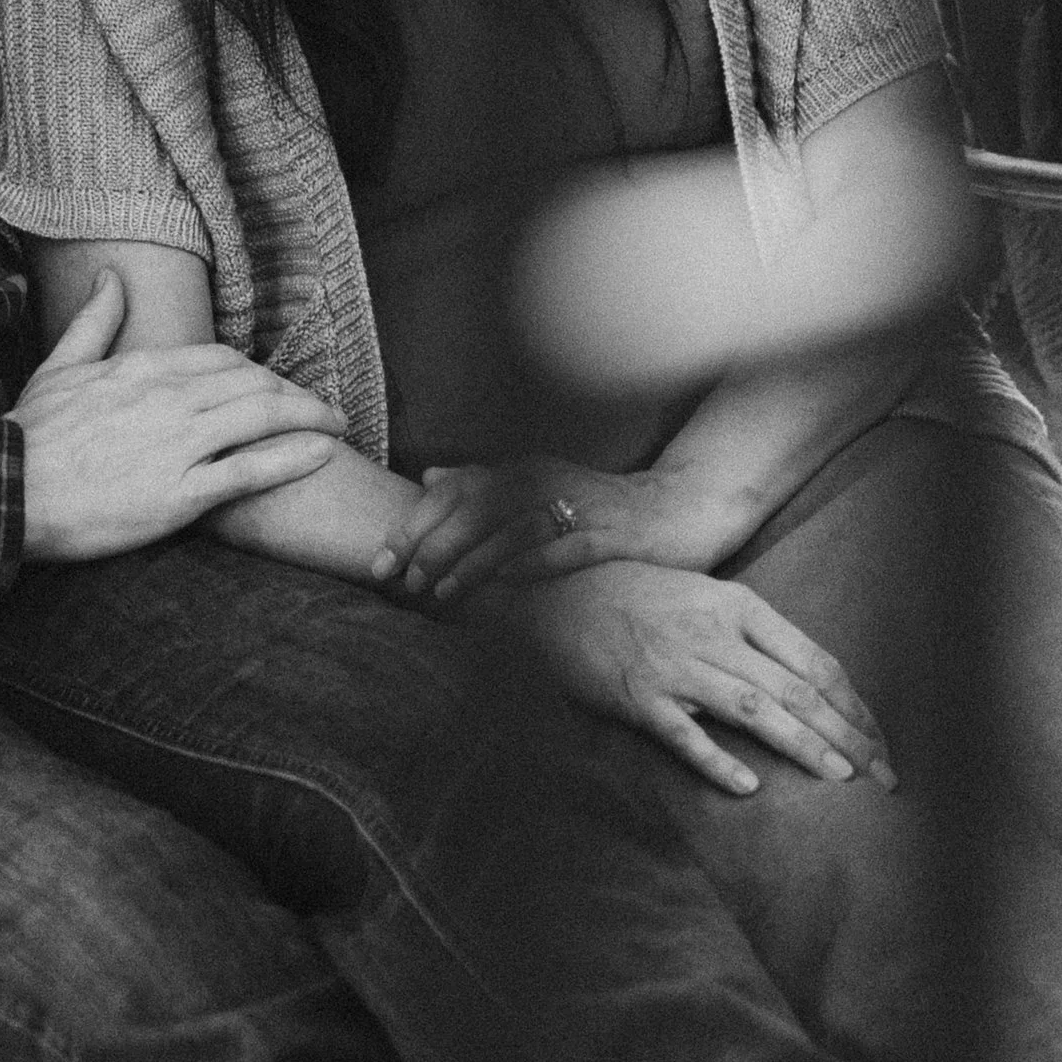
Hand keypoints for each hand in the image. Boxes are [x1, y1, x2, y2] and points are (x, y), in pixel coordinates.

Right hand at [17, 270, 344, 562]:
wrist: (5, 492)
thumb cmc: (28, 436)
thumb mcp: (59, 367)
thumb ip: (93, 322)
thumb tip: (111, 277)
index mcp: (144, 367)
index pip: (222, 358)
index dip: (258, 372)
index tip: (277, 385)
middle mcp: (170, 398)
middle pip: (252, 383)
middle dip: (295, 393)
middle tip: (320, 408)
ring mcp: (179, 445)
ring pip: (261, 417)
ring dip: (308, 418)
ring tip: (336, 425)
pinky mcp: (181, 493)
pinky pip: (251, 469)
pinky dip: (292, 457)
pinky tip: (321, 452)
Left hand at [377, 459, 745, 604]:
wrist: (681, 508)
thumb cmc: (602, 505)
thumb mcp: (541, 485)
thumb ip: (485, 482)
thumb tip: (429, 477)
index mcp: (524, 469)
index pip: (453, 491)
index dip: (412, 525)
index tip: (380, 560)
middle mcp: (545, 481)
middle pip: (473, 509)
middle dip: (430, 546)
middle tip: (399, 582)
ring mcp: (577, 508)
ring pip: (511, 531)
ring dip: (471, 562)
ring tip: (439, 592)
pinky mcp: (607, 536)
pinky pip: (561, 550)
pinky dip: (528, 567)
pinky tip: (501, 587)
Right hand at [507, 562, 897, 799]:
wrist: (560, 589)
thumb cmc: (639, 594)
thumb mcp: (706, 596)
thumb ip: (754, 633)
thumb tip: (807, 679)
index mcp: (740, 607)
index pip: (816, 661)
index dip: (855, 706)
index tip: (882, 742)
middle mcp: (716, 634)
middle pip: (797, 690)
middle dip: (848, 737)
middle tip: (884, 778)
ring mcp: (677, 665)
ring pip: (755, 709)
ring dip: (802, 746)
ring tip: (840, 779)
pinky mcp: (640, 695)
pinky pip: (684, 734)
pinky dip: (716, 760)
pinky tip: (746, 788)